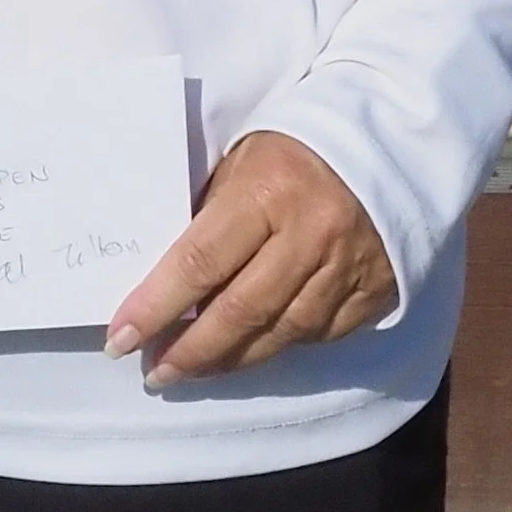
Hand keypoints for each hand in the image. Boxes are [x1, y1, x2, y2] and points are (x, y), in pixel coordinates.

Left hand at [105, 131, 396, 388]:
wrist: (390, 140)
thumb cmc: (298, 143)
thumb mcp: (244, 158)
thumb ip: (210, 210)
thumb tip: (165, 271)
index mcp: (267, 191)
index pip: (199, 263)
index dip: (156, 306)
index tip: (121, 338)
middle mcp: (309, 236)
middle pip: (239, 312)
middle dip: (189, 351)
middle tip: (154, 371)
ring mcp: (346, 269)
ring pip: (279, 335)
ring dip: (230, 360)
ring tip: (191, 369)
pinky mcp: (374, 292)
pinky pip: (319, 336)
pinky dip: (280, 346)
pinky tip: (251, 351)